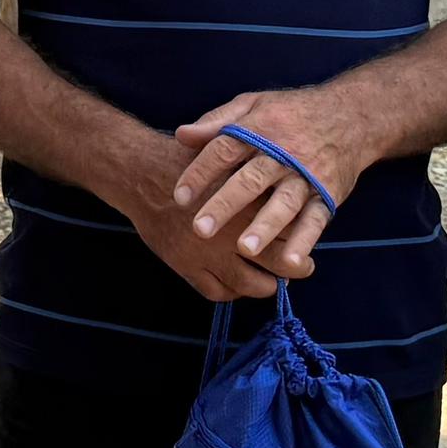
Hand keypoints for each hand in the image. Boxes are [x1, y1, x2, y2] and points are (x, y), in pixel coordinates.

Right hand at [99, 128, 287, 305]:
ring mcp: (208, 253)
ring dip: (265, 286)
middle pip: (277, 260)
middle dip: (294, 268)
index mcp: (247, 201)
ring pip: (249, 284)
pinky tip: (237, 285)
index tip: (305, 237)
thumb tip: (286, 184)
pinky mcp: (186, 266)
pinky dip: (232, 293)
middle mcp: (231, 231)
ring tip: (271, 280)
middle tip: (300, 267)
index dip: (302, 237)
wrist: (141, 174)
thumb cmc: (187, 160)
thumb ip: (256, 172)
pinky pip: (216, 292)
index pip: (288, 228)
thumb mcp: (227, 154)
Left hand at [168, 88, 375, 274]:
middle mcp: (283, 154)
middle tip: (201, 229)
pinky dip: (305, 240)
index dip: (200, 172)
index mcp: (260, 129)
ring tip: (245, 248)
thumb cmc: (291, 113)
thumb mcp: (254, 104)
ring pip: (284, 203)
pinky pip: (316, 219)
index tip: (179, 197)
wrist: (351, 116)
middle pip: (250, 180)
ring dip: (265, 227)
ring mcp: (307, 176)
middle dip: (225, 205)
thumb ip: (217, 122)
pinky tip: (291, 261)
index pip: (224, 150)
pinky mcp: (328, 194)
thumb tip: (181, 135)